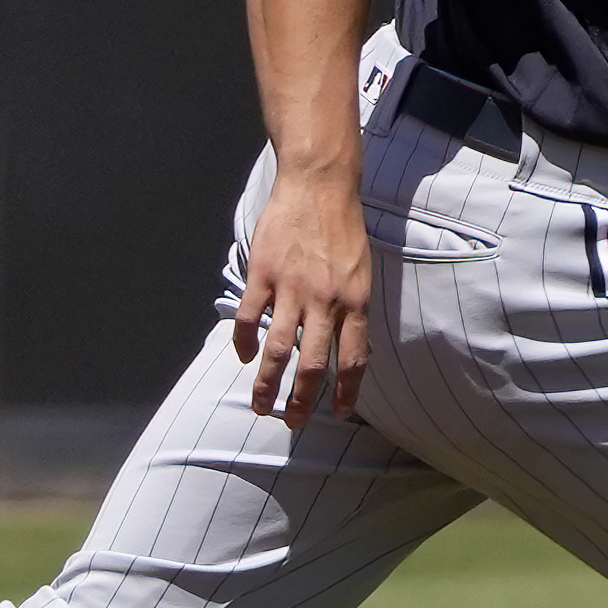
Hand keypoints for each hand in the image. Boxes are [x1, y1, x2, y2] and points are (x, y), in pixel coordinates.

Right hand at [232, 162, 371, 425]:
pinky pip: (250, 318)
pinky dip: (244, 342)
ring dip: (267, 383)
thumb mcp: (363, 271)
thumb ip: (354, 309)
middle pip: (313, 363)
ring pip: (277, 349)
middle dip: (303, 400)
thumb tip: (350, 348)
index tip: (338, 413)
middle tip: (294, 423)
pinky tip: (244, 357)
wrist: (320, 184)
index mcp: (355, 300)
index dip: (346, 390)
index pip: (354, 357)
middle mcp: (325, 299)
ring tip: (262, 406)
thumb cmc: (344, 228)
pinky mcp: (263, 274)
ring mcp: (291, 287)